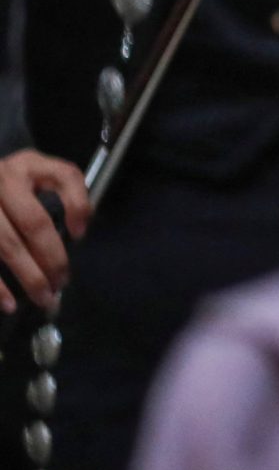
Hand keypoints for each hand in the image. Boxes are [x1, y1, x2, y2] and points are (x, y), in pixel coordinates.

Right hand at [0, 149, 86, 311]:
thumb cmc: (14, 181)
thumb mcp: (41, 172)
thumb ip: (69, 190)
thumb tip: (78, 230)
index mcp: (26, 165)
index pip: (63, 177)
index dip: (79, 206)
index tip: (80, 236)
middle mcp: (0, 181)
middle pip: (33, 222)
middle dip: (52, 256)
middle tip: (61, 283)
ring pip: (5, 245)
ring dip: (26, 275)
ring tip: (43, 298)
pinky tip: (8, 304)